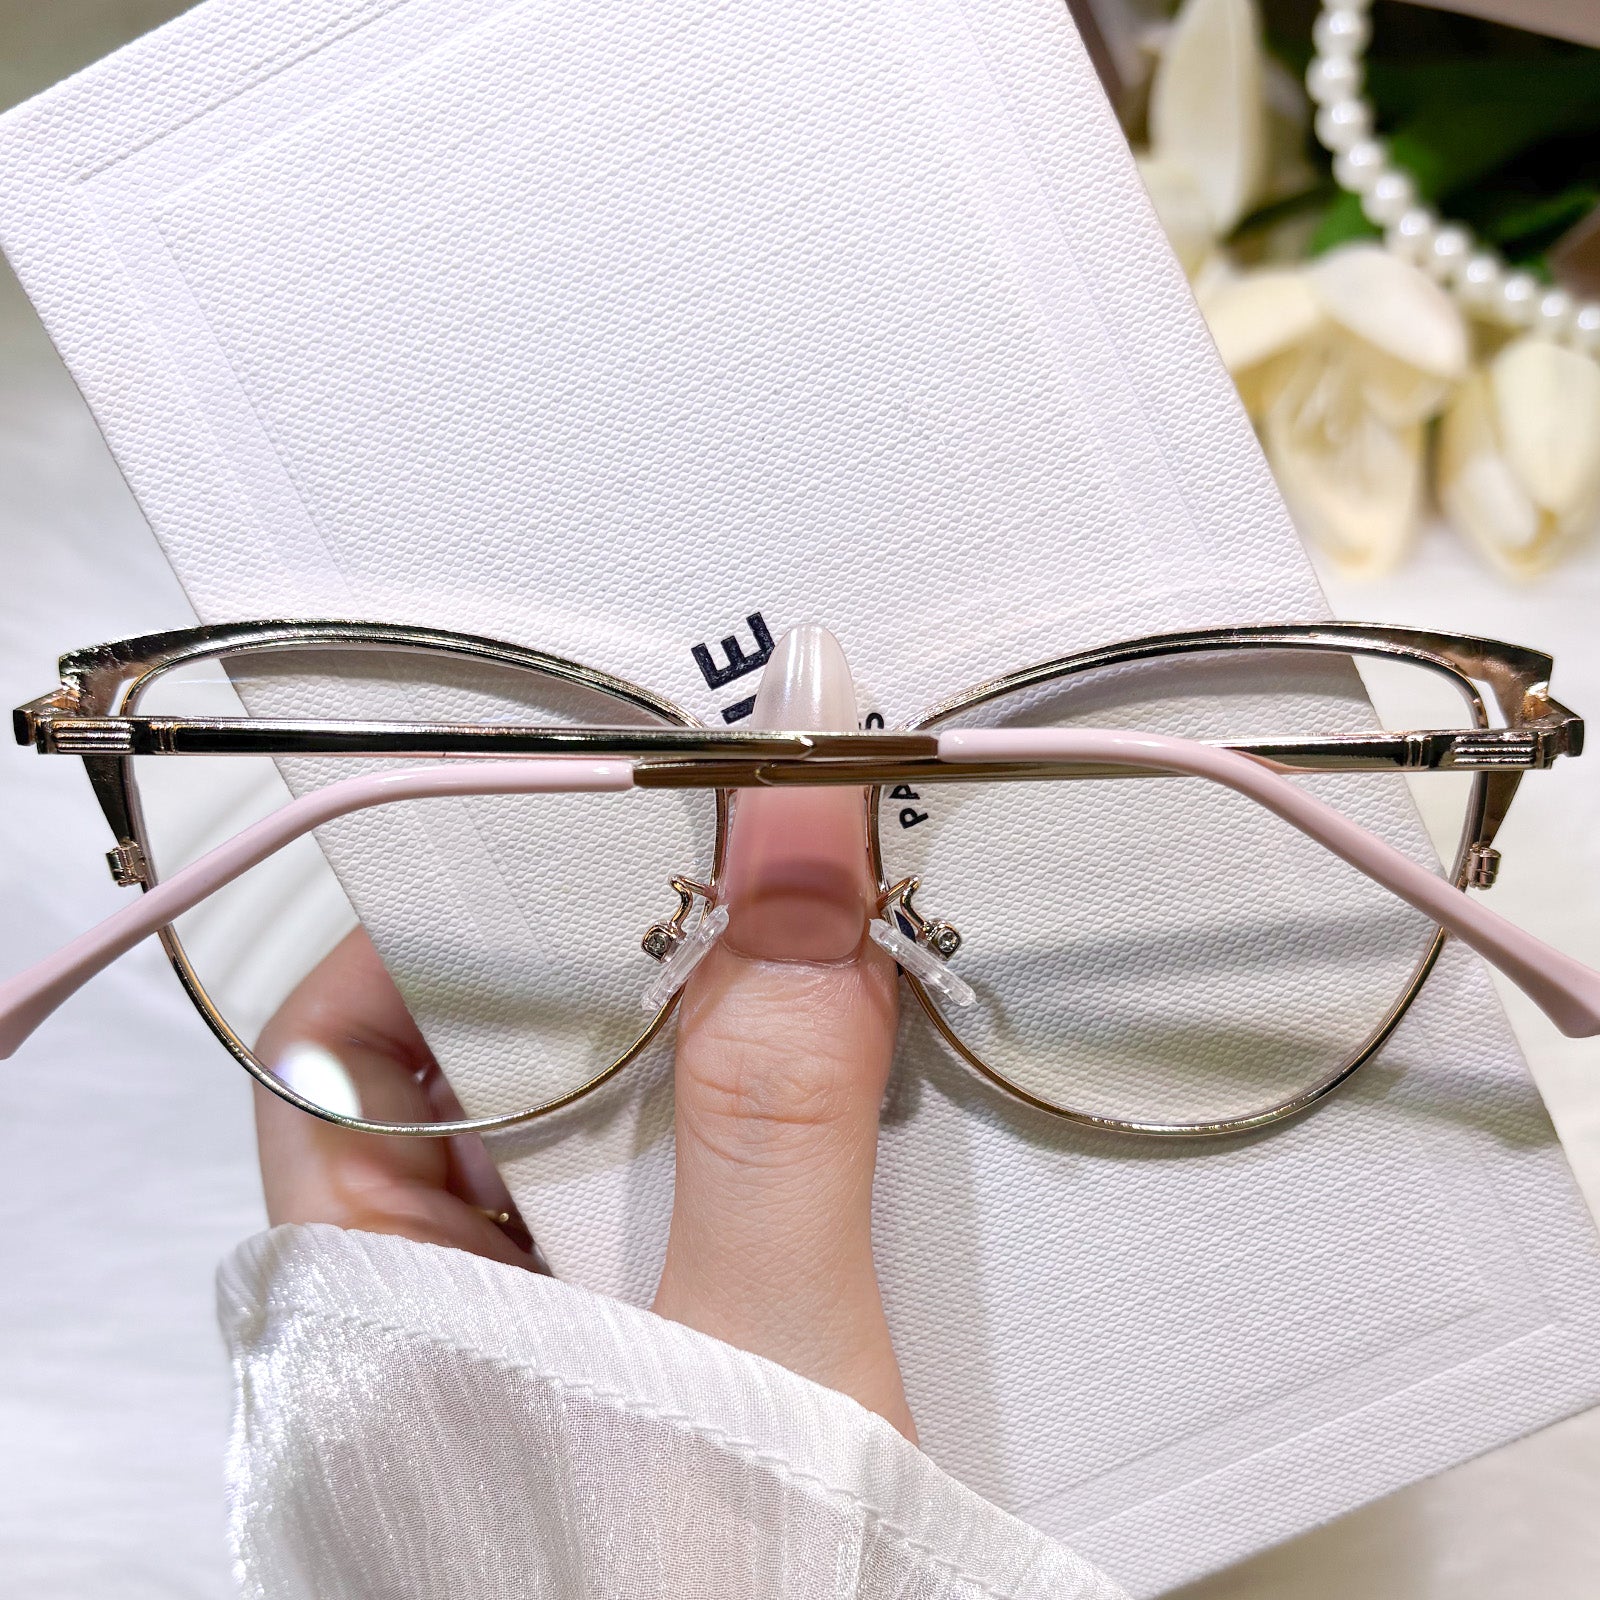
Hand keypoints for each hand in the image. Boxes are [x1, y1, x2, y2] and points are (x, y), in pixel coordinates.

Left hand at [253, 624, 913, 1436]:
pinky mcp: (678, 1329)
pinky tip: (861, 1070)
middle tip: (747, 844)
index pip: (350, 1031)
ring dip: (726, 1023)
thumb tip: (792, 845)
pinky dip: (783, 1108)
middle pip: (505, 1049)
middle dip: (632, 946)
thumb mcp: (750, 1347)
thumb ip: (771, 1101)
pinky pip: (712, 1171)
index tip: (596, 815)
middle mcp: (448, 1297)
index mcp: (369, 1296)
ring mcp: (567, 1312)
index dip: (456, 905)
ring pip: (621, 1108)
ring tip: (817, 928)